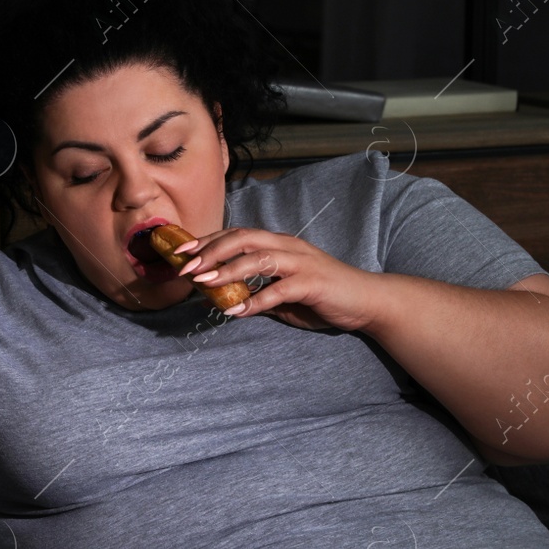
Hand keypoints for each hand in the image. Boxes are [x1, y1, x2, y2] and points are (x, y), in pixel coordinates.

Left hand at [176, 227, 379, 331]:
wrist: (366, 301)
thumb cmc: (323, 297)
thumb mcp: (282, 295)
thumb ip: (255, 293)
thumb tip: (221, 299)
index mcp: (279, 244)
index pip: (237, 235)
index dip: (208, 241)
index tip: (181, 252)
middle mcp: (288, 247)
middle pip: (243, 239)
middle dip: (211, 251)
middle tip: (186, 267)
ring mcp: (301, 263)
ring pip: (259, 258)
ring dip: (229, 270)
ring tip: (204, 284)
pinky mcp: (312, 283)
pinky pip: (279, 290)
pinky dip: (256, 300)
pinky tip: (237, 312)